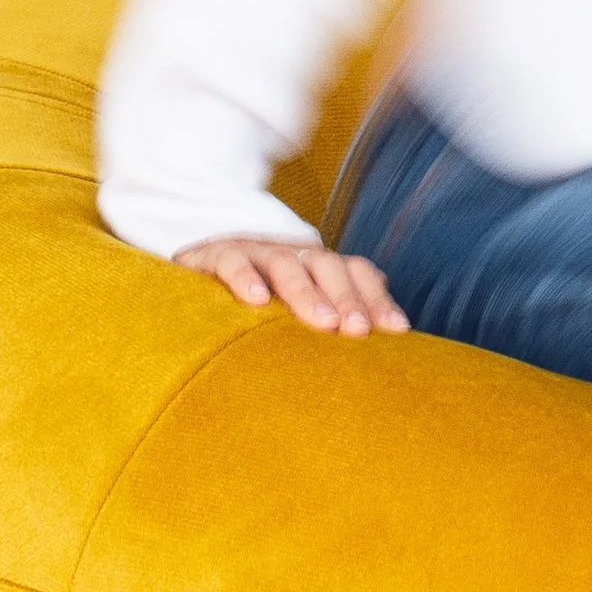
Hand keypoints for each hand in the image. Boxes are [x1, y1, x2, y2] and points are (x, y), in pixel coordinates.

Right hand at [174, 235, 408, 335]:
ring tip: (322, 322)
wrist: (194, 271)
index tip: (396, 330)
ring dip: (306, 292)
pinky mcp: (214, 256)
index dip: (377, 297)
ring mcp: (254, 251)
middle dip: (348, 298)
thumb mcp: (297, 309)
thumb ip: (335, 318)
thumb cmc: (258, 300)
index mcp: (316, 265)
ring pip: (286, 264)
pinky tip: (257, 302)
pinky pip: (232, 262)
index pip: (356, 271)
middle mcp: (291, 253)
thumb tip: (387, 341)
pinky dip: (245, 278)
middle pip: (328, 266)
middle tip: (358, 330)